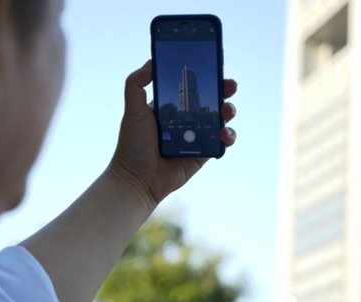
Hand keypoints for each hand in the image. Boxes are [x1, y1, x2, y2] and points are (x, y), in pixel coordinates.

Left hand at [108, 60, 237, 207]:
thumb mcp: (132, 110)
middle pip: (209, 101)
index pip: (189, 88)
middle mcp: (183, 120)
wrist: (137, 179)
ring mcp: (194, 137)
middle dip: (222, 90)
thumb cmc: (132, 145)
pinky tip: (223, 133)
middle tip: (228, 85)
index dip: (203, 77)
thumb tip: (151, 62)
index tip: (213, 66)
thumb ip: (136, 84)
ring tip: (226, 110)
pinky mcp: (202, 154)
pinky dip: (227, 136)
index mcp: (169, 108)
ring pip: (218, 119)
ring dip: (227, 111)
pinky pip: (220, 142)